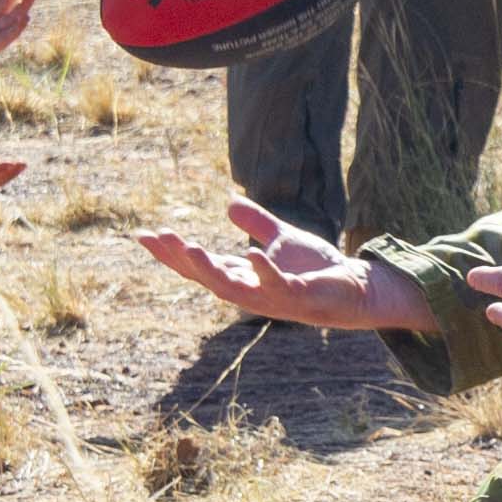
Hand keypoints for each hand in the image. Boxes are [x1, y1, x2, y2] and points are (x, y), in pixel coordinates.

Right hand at [135, 196, 432, 332]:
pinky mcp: (301, 298)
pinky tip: (252, 254)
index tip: (142, 235)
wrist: (359, 291)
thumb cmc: (320, 271)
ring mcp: (275, 298)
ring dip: (210, 269)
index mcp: (244, 276)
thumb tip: (228, 203)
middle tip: (158, 238)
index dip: (170, 253)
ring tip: (190, 247)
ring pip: (233, 288)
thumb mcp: (284, 239)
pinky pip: (278, 287)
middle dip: (181, 259)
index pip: (199, 265)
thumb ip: (257, 224)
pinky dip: (264, 272)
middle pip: (207, 277)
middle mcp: (253, 291)